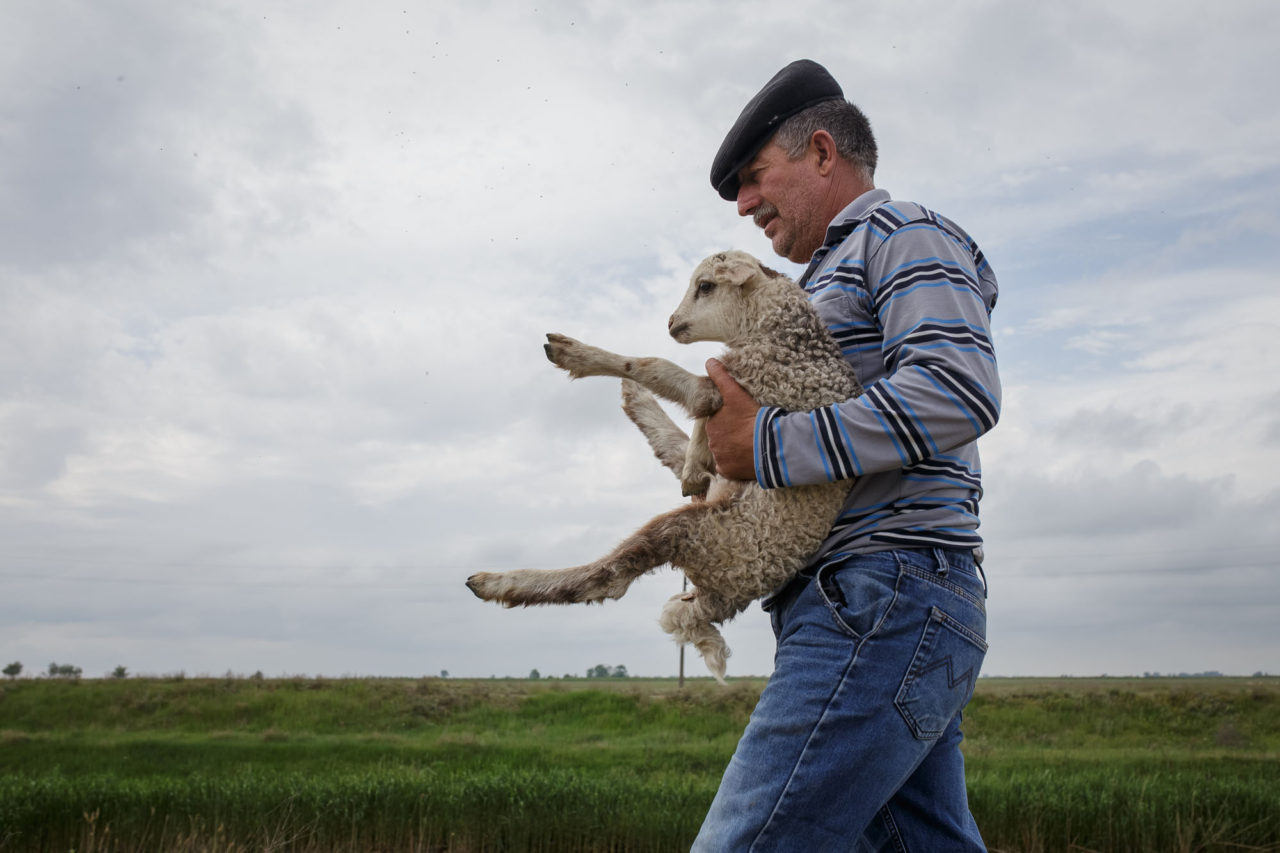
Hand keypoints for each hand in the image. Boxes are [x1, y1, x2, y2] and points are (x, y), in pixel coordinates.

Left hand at [704, 359, 758, 480]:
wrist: (770, 447)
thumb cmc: (753, 419)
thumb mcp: (736, 394)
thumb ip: (722, 377)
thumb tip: (709, 361)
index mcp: (712, 424)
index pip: (718, 421)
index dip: (730, 419)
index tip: (743, 420)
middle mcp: (712, 442)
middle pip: (720, 437)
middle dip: (730, 434)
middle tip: (748, 432)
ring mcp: (719, 458)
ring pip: (724, 452)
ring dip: (734, 449)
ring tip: (751, 446)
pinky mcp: (728, 471)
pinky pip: (729, 467)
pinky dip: (736, 464)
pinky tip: (748, 458)